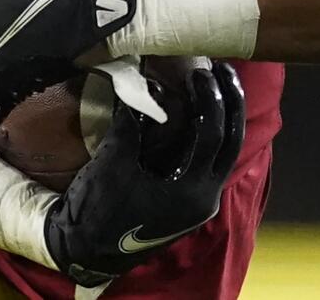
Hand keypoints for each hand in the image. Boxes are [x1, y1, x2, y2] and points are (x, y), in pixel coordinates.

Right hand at [44, 59, 245, 286]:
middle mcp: (206, 198)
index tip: (199, 71)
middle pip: (232, 142)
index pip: (213, 135)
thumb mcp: (113, 162)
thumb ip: (130, 124)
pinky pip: (209, 162)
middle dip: (231, 102)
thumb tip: (137, 84)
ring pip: (226, 153)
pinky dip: (209, 135)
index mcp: (193, 191)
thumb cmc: (98, 210)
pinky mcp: (189, 201)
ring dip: (225, 117)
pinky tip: (199, 113)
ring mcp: (201, 202)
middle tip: (223, 69)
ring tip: (217, 84)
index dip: (209, 98)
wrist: (87, 250)